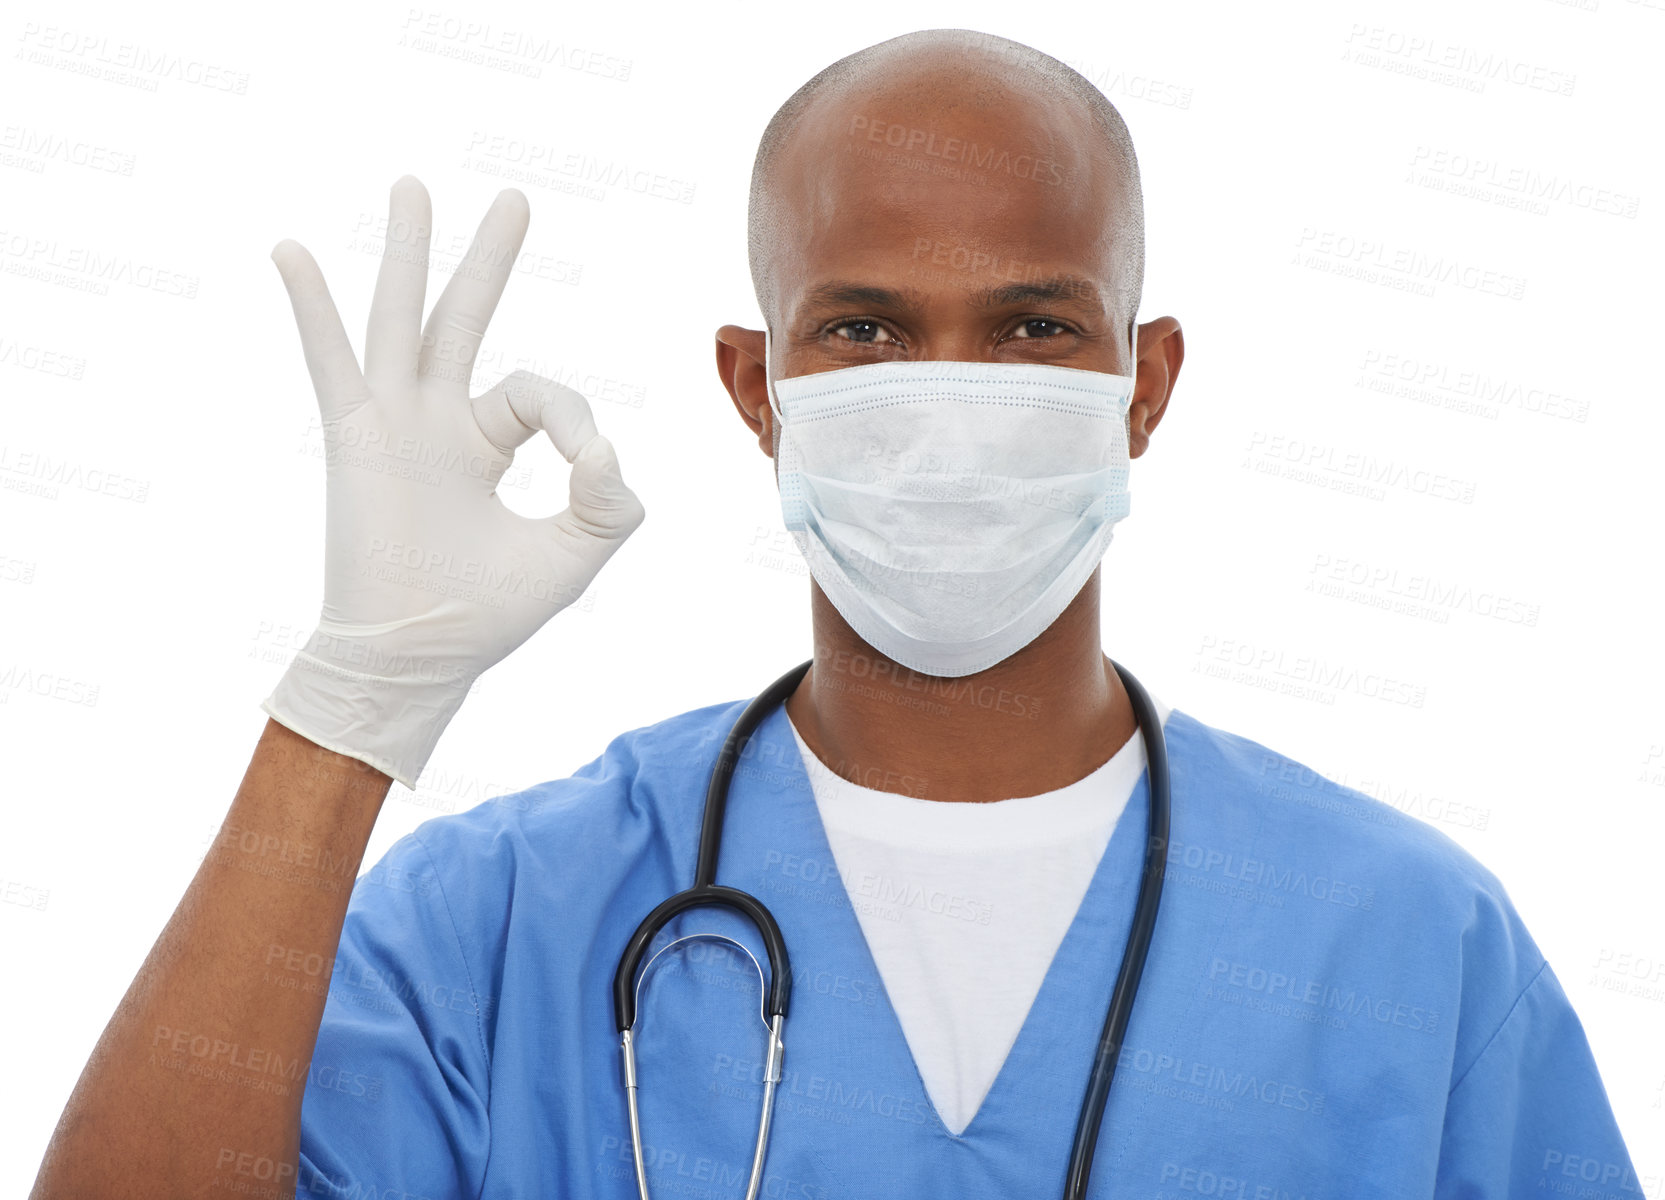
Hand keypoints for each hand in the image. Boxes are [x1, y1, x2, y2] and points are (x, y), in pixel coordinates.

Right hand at [260, 176, 644, 788]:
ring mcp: (395, 423)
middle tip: (516, 201)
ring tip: (415, 187)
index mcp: (486, 442)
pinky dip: (313, 307)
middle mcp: (439, 422)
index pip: (541, 396)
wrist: (416, 659)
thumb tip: (605, 447)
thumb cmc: (485, 614)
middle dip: (489, 260)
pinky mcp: (357, 437)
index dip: (574, 421)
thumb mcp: (572, 554)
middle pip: (465, 320)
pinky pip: (332, 360)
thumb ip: (608, 500)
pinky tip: (289, 251)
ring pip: (404, 319)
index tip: (589, 467)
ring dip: (409, 253)